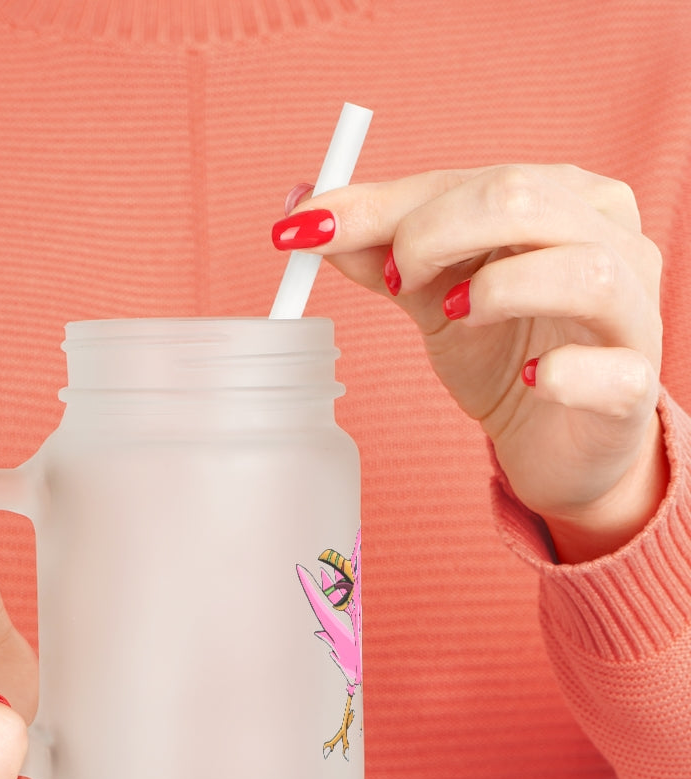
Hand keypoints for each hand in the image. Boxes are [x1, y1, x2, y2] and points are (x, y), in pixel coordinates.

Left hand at [274, 165, 666, 561]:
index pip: (467, 180)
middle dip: (432, 233)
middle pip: (523, 199)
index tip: (306, 229)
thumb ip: (379, 252)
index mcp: (560, 199)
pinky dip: (563, 373)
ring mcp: (632, 312)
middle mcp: (610, 239)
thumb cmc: (501, 351)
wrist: (554, 439)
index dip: (381, 205)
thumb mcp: (431, 295)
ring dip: (497, 290)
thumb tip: (304, 212)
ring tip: (453, 317)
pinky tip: (530, 380)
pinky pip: (611, 370)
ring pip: (583, 270)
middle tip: (394, 281)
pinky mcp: (634, 385)